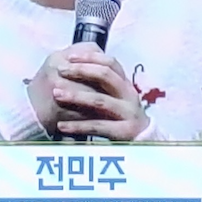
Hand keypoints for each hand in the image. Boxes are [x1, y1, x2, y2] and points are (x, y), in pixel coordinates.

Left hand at [27, 45, 151, 140]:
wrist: (145, 144)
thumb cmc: (121, 118)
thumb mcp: (115, 98)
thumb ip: (101, 85)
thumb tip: (76, 65)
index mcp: (125, 84)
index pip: (110, 62)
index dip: (90, 57)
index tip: (69, 57)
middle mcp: (129, 95)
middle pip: (105, 76)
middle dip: (81, 70)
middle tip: (60, 70)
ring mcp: (128, 113)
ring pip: (100, 100)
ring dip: (76, 96)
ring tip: (56, 94)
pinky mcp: (124, 132)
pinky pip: (97, 126)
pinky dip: (77, 126)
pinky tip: (61, 125)